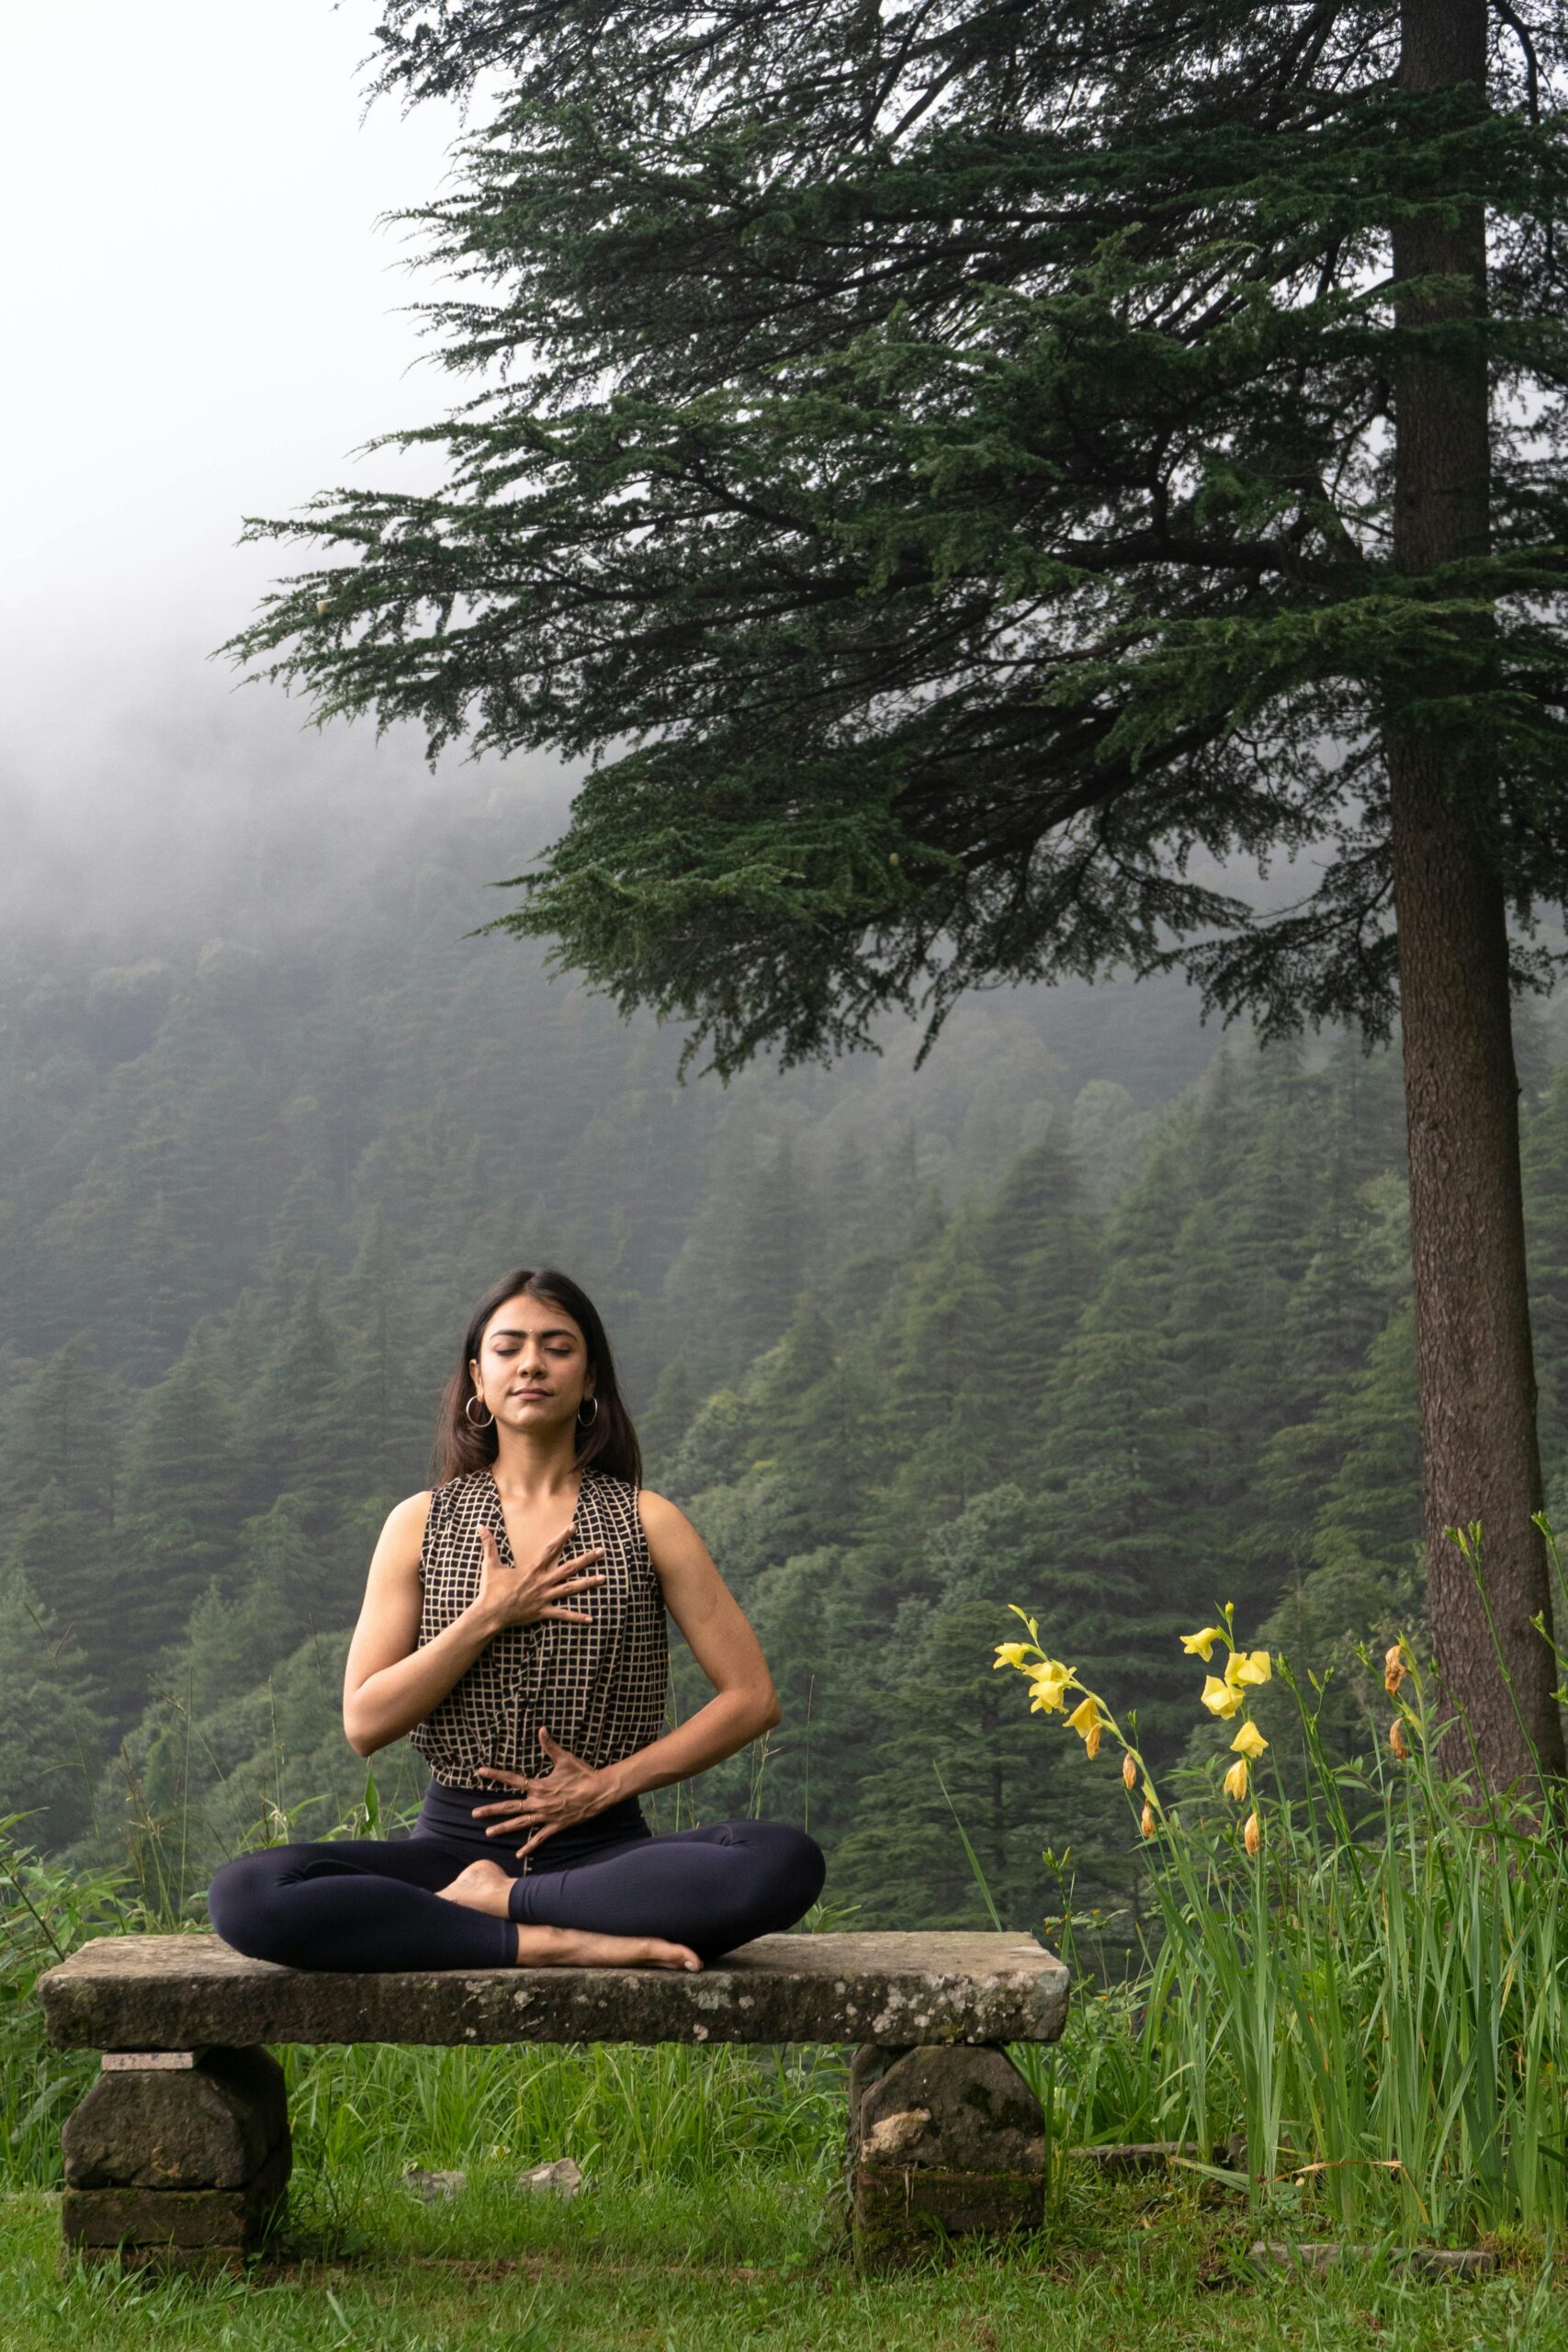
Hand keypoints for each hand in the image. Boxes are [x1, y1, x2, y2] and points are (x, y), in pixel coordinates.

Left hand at [471, 1730, 614, 1858]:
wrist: (600, 1792)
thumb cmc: (583, 1774)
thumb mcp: (565, 1758)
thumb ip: (550, 1746)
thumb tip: (541, 1729)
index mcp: (539, 1786)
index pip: (512, 1780)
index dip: (495, 1775)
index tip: (480, 1771)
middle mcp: (539, 1803)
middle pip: (510, 1806)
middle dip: (491, 1810)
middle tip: (474, 1813)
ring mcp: (547, 1816)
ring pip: (520, 1824)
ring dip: (504, 1828)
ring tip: (488, 1832)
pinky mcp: (556, 1826)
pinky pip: (540, 1838)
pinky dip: (529, 1847)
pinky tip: (519, 1854)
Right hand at [473, 1523, 605, 1634]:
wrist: (490, 1613)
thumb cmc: (491, 1589)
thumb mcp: (490, 1565)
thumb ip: (489, 1545)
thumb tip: (481, 1527)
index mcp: (532, 1569)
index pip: (551, 1549)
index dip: (563, 1537)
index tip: (574, 1527)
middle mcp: (542, 1581)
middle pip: (569, 1567)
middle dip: (587, 1558)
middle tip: (602, 1551)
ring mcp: (545, 1597)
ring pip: (571, 1588)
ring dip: (588, 1583)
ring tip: (604, 1578)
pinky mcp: (543, 1612)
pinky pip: (563, 1614)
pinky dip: (577, 1617)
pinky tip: (590, 1619)